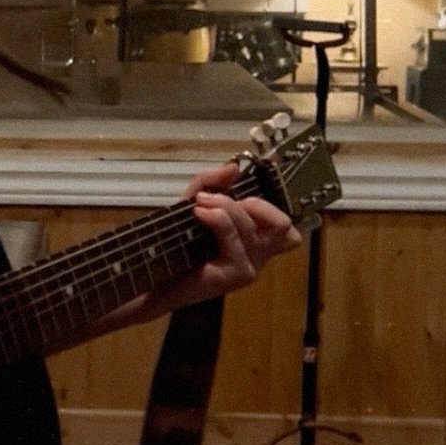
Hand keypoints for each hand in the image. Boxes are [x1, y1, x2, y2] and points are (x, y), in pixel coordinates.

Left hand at [144, 157, 303, 317]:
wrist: (157, 276)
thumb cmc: (179, 242)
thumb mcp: (196, 202)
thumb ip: (213, 182)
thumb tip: (233, 168)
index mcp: (257, 241)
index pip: (288, 229)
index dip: (273, 208)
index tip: (245, 196)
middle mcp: (259, 256)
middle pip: (281, 224)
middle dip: (254, 203)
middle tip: (222, 200)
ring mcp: (249, 267)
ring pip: (251, 224)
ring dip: (225, 205)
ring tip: (200, 203)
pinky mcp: (234, 274)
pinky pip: (232, 233)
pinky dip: (216, 216)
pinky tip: (198, 213)